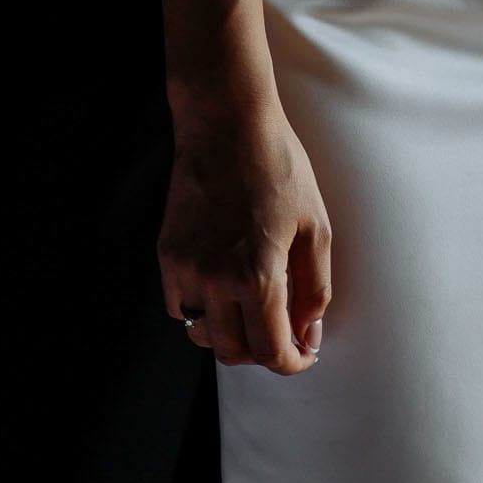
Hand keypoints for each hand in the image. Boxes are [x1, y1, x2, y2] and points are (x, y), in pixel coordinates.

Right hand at [160, 101, 331, 373]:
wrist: (226, 120)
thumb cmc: (278, 165)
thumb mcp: (314, 225)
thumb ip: (315, 289)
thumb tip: (307, 333)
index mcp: (258, 277)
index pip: (272, 352)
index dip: (293, 362)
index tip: (304, 354)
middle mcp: (215, 281)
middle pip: (235, 353)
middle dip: (263, 353)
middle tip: (284, 333)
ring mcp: (186, 268)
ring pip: (203, 335)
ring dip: (231, 335)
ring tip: (253, 310)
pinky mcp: (168, 253)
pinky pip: (179, 305)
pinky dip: (202, 310)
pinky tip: (223, 287)